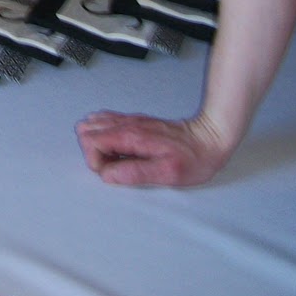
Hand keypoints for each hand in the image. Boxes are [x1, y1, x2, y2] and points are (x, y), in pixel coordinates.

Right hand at [76, 111, 233, 186]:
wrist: (210, 138)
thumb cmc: (193, 158)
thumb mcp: (167, 173)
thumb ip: (135, 173)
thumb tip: (108, 175)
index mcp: (131, 135)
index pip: (90, 141)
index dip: (96, 162)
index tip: (113, 173)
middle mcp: (126, 124)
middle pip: (85, 131)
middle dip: (92, 153)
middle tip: (114, 166)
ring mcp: (128, 120)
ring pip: (92, 125)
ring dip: (97, 145)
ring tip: (117, 159)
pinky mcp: (133, 121)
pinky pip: (105, 122)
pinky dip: (104, 137)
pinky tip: (120, 150)